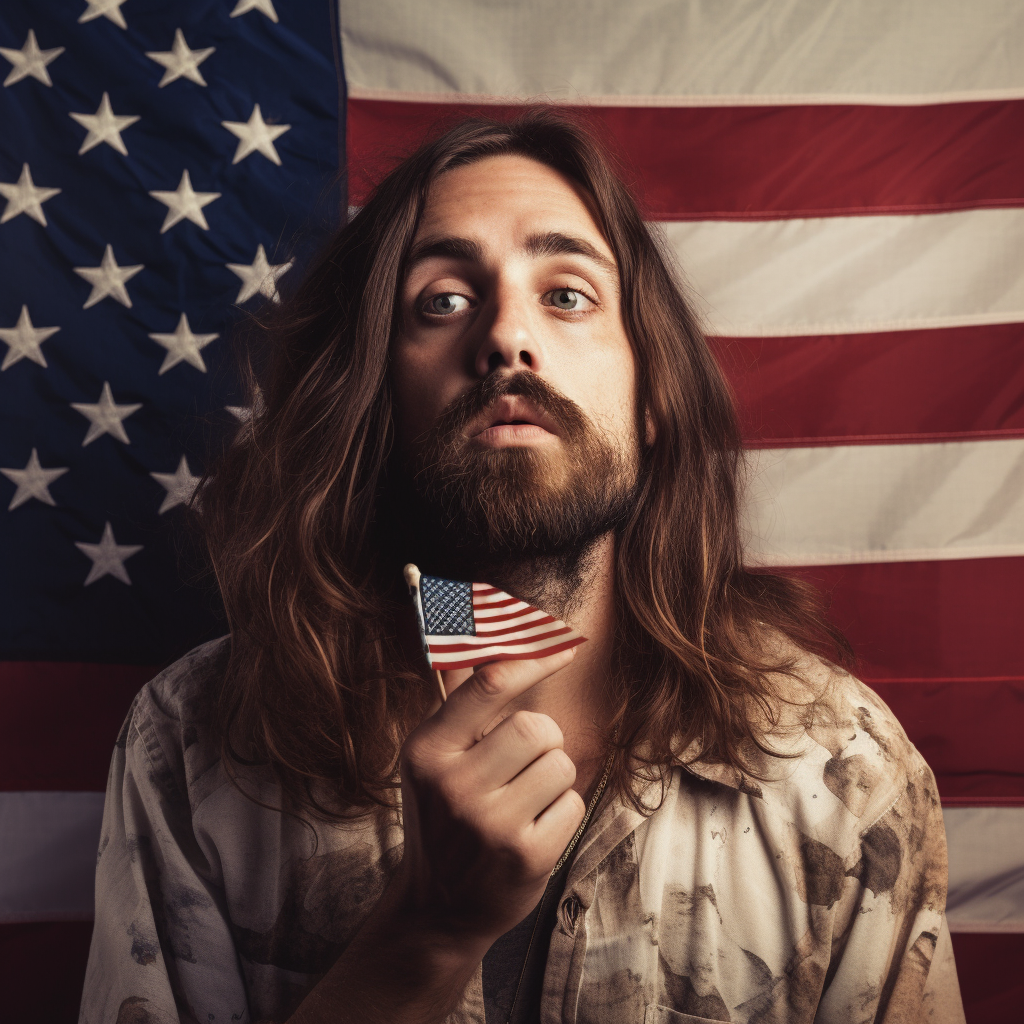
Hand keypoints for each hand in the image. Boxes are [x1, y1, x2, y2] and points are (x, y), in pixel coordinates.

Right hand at [393, 649, 585, 947]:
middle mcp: (455, 785)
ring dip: (551, 778)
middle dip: (540, 741)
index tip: (564, 644)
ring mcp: (491, 825)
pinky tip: (530, 830)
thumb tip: (472, 635)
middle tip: (519, 765)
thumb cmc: (442, 818)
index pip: (490, 685)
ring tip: (521, 801)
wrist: (436, 908)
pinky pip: (573, 804)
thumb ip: (456, 701)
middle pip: (537, 726)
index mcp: (428, 750)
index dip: (534, 659)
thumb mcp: (431, 760)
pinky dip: (560, 814)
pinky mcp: (527, 857)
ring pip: (561, 764)